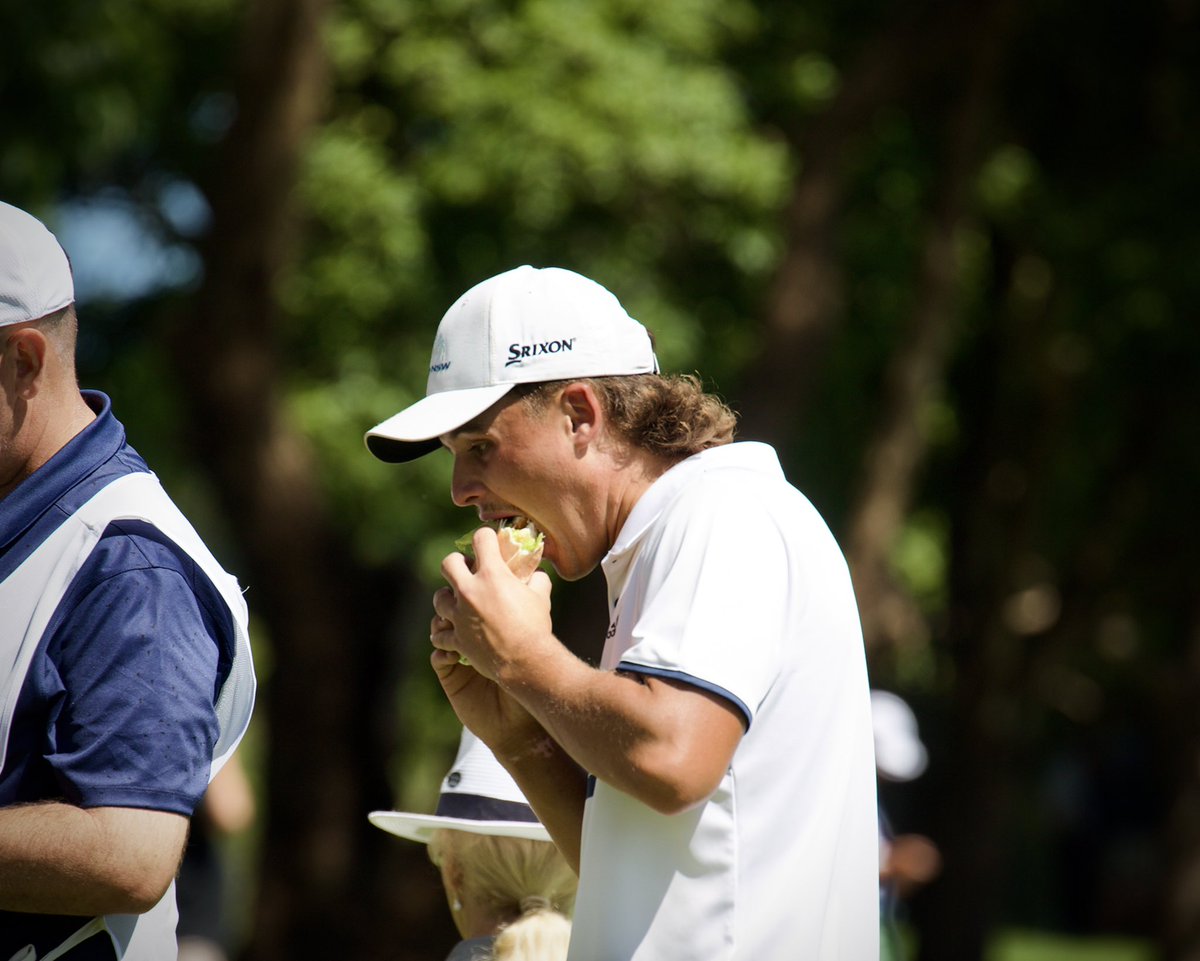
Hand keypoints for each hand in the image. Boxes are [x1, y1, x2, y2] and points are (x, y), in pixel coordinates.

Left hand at [429, 526, 554, 749]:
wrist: (526, 661)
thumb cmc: (536, 626)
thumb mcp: (541, 595)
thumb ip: (536, 579)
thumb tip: (536, 573)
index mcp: (491, 574)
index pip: (480, 539)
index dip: (485, 537)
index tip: (489, 541)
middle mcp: (470, 591)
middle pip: (448, 563)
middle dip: (457, 564)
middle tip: (467, 571)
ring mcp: (460, 615)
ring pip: (439, 598)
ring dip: (448, 598)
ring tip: (458, 603)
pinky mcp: (456, 638)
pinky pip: (440, 633)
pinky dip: (446, 632)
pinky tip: (454, 631)